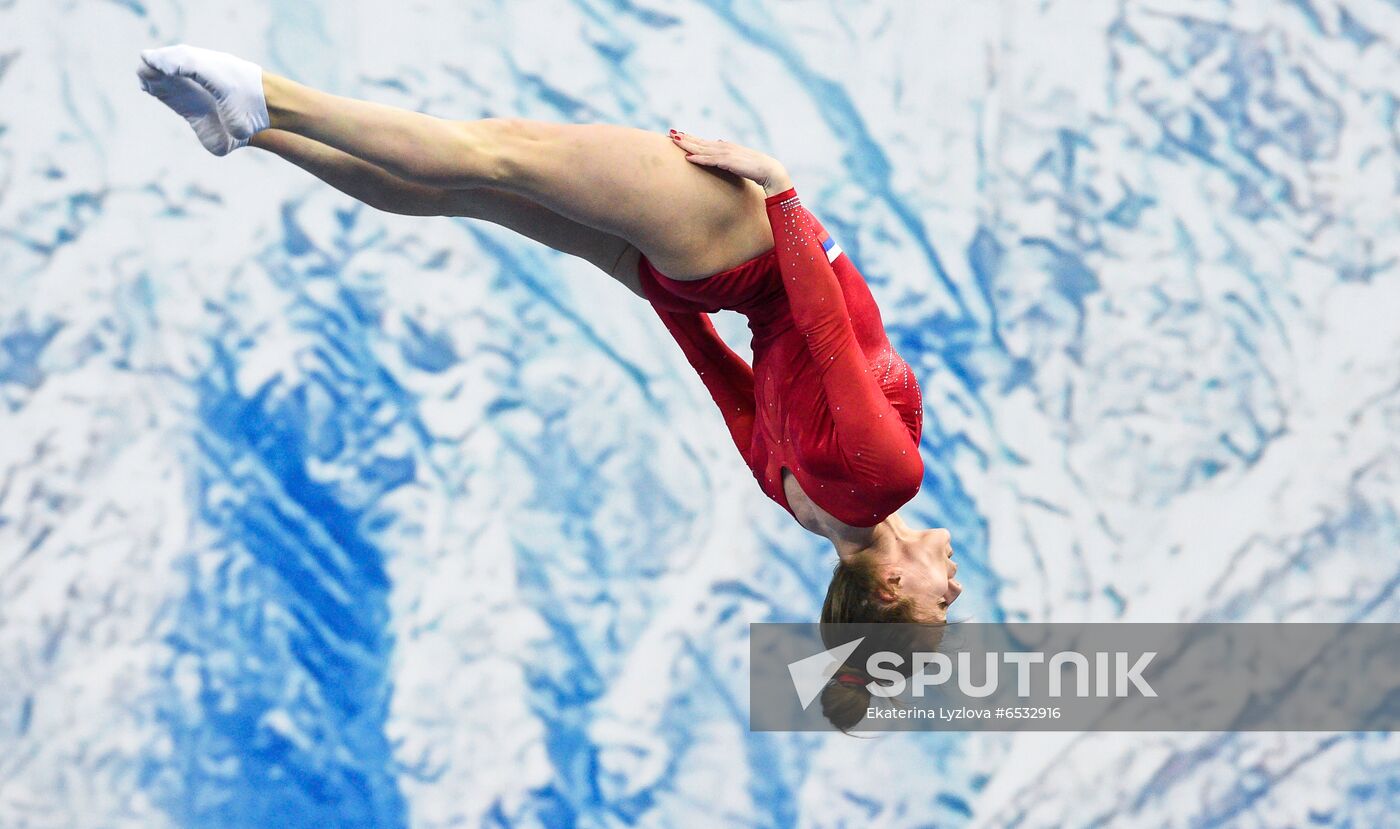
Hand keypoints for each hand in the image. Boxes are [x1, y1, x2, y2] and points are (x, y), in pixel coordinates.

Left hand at [668, 129, 791, 194]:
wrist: (769, 170)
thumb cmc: (754, 168)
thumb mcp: (737, 160)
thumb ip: (726, 155)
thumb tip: (718, 146)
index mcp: (725, 147)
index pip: (703, 141)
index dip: (690, 138)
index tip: (677, 135)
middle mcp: (723, 147)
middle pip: (699, 142)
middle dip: (684, 138)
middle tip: (669, 133)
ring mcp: (726, 154)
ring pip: (702, 148)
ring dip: (687, 145)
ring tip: (674, 140)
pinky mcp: (729, 162)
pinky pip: (710, 160)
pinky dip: (699, 158)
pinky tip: (688, 158)